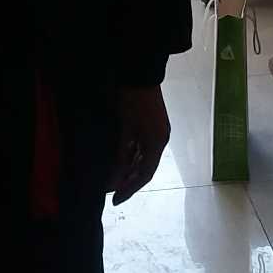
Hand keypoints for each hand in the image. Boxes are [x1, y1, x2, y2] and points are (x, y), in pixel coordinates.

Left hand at [109, 86, 170, 206]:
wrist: (140, 72)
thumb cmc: (132, 99)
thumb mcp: (125, 128)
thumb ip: (122, 153)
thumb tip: (115, 178)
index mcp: (157, 143)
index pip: (144, 174)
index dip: (130, 189)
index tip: (115, 199)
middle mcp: (160, 140)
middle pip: (145, 168)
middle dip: (128, 181)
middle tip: (111, 192)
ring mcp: (157, 133)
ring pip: (143, 159)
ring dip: (129, 170)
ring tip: (112, 179)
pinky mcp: (151, 126)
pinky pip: (142, 148)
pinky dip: (131, 157)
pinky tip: (119, 162)